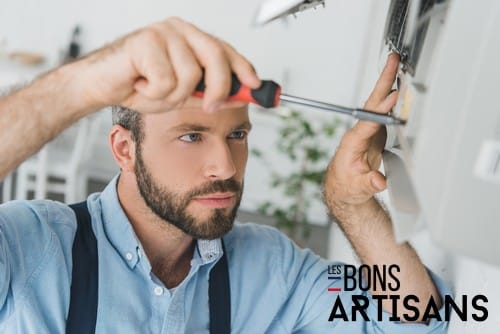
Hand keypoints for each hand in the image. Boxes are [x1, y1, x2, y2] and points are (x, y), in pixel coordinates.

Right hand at [72, 17, 260, 112]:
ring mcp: (164, 33)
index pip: (225, 50)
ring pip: (190, 76)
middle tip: (209, 107)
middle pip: (217, 58)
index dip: (243, 68)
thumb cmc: (140, 86)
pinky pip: (166, 80)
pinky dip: (154, 93)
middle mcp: (180, 30)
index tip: (257, 85)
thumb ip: (208, 92)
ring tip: (153, 89)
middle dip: (219, 89)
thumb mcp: (182, 94)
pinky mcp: (146, 41)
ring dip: (173, 95)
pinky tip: (140, 84)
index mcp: (190, 38)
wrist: (101, 85)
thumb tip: (239, 95)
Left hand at [323, 53, 398, 207]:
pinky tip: (399, 84)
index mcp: (353, 142)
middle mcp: (359, 132)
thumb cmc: (347, 186)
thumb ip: (369, 184)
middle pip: (372, 103)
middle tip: (392, 61)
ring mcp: (367, 130)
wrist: (344, 188)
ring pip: (377, 103)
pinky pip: (383, 110)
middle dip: (383, 82)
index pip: (369, 122)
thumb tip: (378, 181)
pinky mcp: (374, 131)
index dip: (382, 109)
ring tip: (396, 63)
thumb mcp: (358, 189)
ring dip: (387, 83)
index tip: (394, 96)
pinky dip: (391, 96)